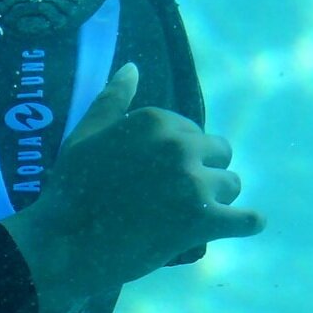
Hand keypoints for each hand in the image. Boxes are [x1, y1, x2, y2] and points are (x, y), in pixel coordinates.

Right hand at [0, 64, 263, 312]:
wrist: (65, 244)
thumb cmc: (70, 191)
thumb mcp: (84, 136)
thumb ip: (112, 100)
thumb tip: (131, 68)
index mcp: (156, 121)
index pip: (193, 131)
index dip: (180, 156)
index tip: (160, 178)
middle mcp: (180, 145)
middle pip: (219, 153)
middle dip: (204, 172)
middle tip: (178, 199)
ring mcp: (193, 183)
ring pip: (232, 185)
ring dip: (217, 200)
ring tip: (190, 218)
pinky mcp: (203, 221)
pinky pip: (246, 220)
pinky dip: (248, 224)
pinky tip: (246, 226)